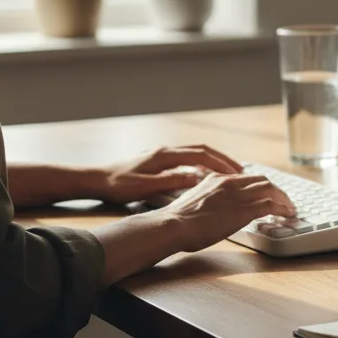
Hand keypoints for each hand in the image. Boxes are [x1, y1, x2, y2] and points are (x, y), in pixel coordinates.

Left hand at [98, 144, 245, 204]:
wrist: (96, 179)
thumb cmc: (118, 184)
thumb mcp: (145, 186)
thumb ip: (171, 181)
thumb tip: (196, 177)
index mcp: (165, 155)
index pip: (201, 155)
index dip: (221, 163)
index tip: (237, 173)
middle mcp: (166, 150)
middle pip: (203, 150)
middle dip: (223, 159)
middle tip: (241, 171)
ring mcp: (163, 154)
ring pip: (196, 153)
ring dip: (214, 161)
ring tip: (230, 173)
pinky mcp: (160, 160)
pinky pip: (188, 158)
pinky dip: (202, 164)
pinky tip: (207, 175)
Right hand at [164, 172, 296, 251]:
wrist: (172, 225)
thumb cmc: (177, 221)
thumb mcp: (195, 201)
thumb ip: (209, 199)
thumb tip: (214, 209)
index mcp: (217, 178)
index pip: (246, 177)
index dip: (260, 185)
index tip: (266, 193)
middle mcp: (229, 182)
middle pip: (262, 180)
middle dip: (276, 190)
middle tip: (284, 201)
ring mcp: (237, 195)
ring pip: (270, 189)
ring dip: (284, 199)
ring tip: (290, 208)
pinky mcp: (243, 210)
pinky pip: (270, 205)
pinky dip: (282, 209)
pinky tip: (287, 215)